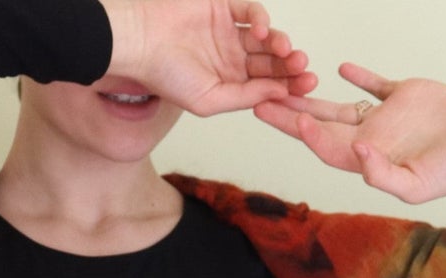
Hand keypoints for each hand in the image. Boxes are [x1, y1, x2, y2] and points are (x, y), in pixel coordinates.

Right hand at [105, 0, 317, 115]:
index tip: (306, 90)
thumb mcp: (209, 100)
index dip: (288, 87)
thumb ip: (245, 98)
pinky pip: (250, 10)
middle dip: (290, 67)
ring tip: (287, 53)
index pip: (267, 85)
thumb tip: (280, 93)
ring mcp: (228, 30)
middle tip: (304, 70)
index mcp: (230, 81)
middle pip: (271, 61)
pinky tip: (262, 32)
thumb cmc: (164, 76)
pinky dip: (262, 19)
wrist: (139, 42)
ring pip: (266, 37)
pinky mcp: (223, 7)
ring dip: (280, 44)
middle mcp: (232, 56)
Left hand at [251, 62, 445, 217]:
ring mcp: (384, 117)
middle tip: (257, 101)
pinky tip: (339, 67)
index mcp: (369, 162)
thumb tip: (357, 156)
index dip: (308, 136)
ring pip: (338, 106)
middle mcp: (371, 140)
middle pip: (320, 127)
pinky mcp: (403, 96)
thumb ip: (383, 174)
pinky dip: (358, 77)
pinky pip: (373, 85)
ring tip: (284, 83)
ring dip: (311, 96)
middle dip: (289, 115)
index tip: (291, 119)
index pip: (328, 149)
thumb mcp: (417, 184)